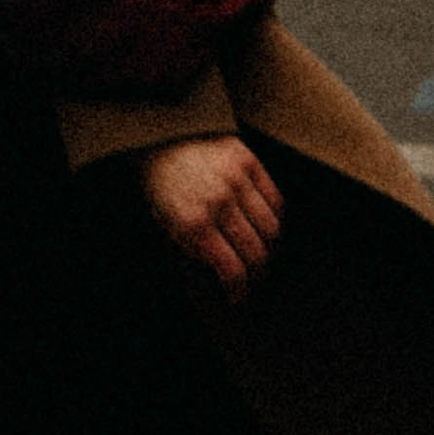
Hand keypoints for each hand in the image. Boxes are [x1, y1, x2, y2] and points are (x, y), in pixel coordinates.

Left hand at [140, 136, 283, 293]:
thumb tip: (222, 277)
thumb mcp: (166, 225)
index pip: (232, 270)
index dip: (238, 290)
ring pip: (271, 229)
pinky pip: (275, 200)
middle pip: (255, 252)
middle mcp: (218, 201)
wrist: (158, 138)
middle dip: (255, 273)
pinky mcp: (247, 160)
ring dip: (268, 246)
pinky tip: (263, 224)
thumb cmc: (162, 185)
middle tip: (251, 277)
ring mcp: (236, 179)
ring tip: (260, 250)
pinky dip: (273, 217)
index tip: (238, 296)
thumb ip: (194, 250)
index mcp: (193, 222)